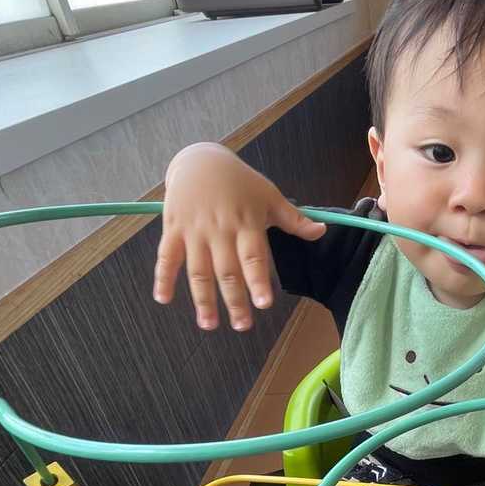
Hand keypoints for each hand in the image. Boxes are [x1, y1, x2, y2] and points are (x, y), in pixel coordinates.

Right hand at [154, 144, 323, 329]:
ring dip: (202, 300)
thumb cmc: (240, 181)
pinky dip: (162, 277)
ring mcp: (194, 231)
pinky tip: (163, 299)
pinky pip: (166, 256)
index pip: (253, 257)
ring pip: (198, 271)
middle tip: (242, 325)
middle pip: (227, 272)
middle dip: (235, 301)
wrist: (200, 160)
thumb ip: (293, 219)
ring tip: (209, 324)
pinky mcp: (173, 229)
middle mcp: (220, 230)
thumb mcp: (269, 195)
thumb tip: (322, 231)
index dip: (258, 281)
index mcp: (246, 223)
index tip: (264, 303)